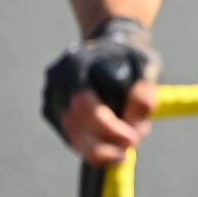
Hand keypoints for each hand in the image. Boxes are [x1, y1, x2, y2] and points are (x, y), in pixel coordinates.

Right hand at [41, 19, 158, 165]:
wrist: (110, 48)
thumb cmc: (131, 58)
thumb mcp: (147, 66)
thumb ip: (143, 92)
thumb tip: (132, 124)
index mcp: (77, 64)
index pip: (85, 106)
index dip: (109, 128)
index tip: (133, 137)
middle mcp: (57, 81)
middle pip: (74, 125)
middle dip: (104, 145)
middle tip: (130, 148)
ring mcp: (51, 97)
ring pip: (71, 136)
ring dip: (100, 149)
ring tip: (126, 143)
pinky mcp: (51, 112)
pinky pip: (70, 138)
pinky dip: (92, 145)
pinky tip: (112, 140)